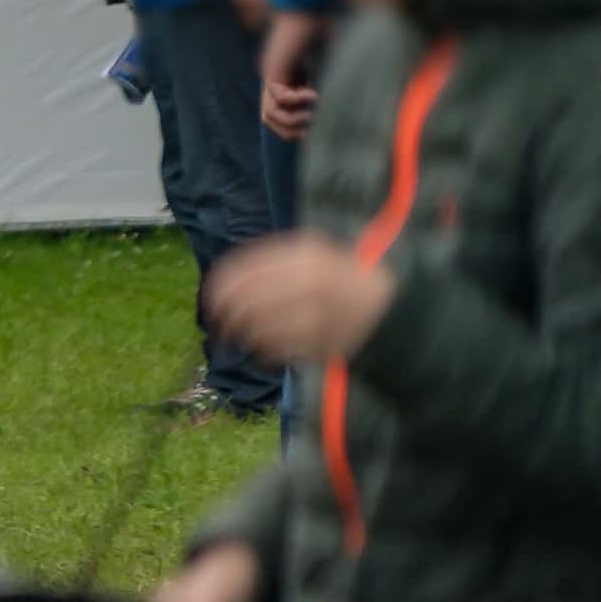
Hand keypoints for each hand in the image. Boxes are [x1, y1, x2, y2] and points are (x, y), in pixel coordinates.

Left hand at [206, 231, 393, 363]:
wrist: (390, 305)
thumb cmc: (339, 276)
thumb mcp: (312, 252)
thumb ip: (272, 259)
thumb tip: (222, 278)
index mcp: (305, 255)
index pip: (245, 270)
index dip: (220, 284)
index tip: (211, 294)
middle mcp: (310, 283)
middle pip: (246, 301)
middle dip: (224, 313)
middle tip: (217, 320)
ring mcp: (317, 314)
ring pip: (257, 327)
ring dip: (240, 332)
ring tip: (237, 333)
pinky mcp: (322, 344)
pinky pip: (277, 349)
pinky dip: (261, 349)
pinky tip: (260, 345)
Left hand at [260, 10, 326, 138]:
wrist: (307, 3)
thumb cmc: (323, 25)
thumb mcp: (332, 57)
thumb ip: (334, 78)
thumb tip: (353, 98)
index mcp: (286, 79)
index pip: (282, 114)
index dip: (298, 125)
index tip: (320, 124)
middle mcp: (275, 80)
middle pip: (271, 120)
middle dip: (293, 131)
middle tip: (315, 130)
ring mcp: (271, 76)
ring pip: (269, 115)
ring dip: (294, 121)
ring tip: (314, 114)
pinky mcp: (273, 69)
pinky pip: (279, 99)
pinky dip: (297, 103)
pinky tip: (314, 93)